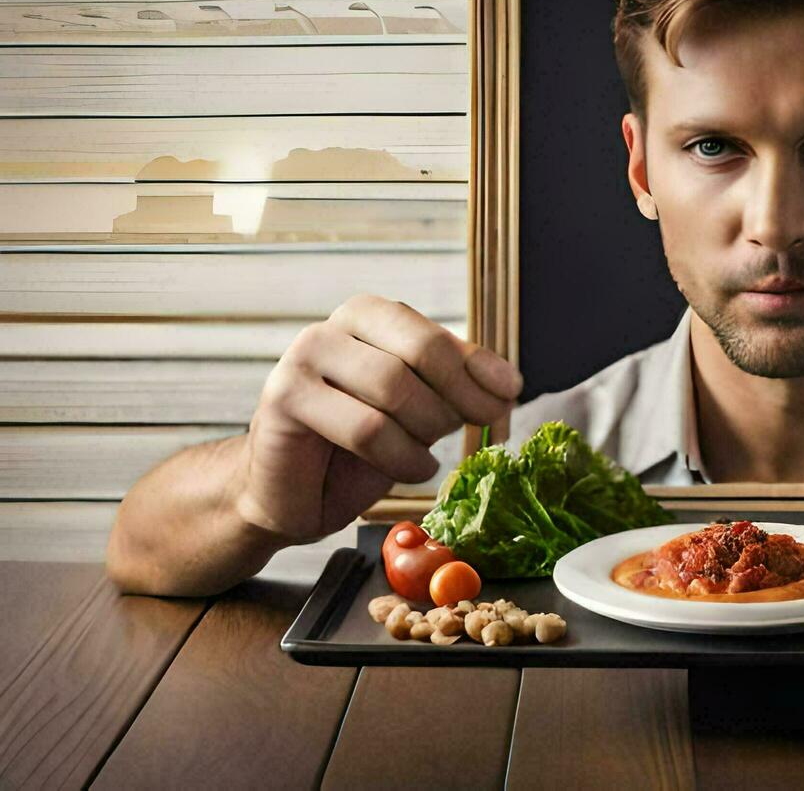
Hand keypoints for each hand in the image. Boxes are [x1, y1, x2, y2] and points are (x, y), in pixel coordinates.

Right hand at [236, 294, 522, 541]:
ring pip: (395, 388)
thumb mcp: (417, 409)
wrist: (293, 495)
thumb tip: (508, 383)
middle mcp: (334, 327)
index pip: (436, 335)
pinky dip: (401, 456)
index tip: (510, 392)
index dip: (479, 366)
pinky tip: (408, 467)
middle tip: (480, 424)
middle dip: (461, 394)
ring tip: (424, 455)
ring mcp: (304, 357)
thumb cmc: (357, 449)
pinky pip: (366, 428)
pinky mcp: (284, 397)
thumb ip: (454, 386)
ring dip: (426, 431)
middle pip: (422, 351)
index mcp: (369, 317)